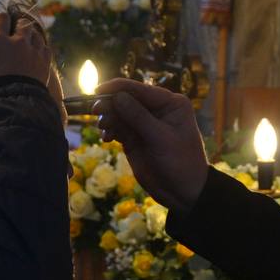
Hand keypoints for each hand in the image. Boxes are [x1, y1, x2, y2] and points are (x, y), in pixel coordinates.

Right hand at [0, 10, 50, 90]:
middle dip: (19, 26)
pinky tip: (36, 54)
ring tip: (26, 45)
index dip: (0, 20)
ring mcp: (34, 51)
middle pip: (23, 23)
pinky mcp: (45, 62)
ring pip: (36, 34)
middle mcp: (19, 41)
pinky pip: (46, 48)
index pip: (2, 17)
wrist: (11, 101)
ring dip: (31, 37)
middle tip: (15, 35)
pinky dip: (41, 49)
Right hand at [94, 80, 207, 211]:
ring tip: (105, 130)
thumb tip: (116, 96)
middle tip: (96, 112)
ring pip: (119, 113)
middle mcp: (156, 109)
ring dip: (108, 118)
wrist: (183, 191)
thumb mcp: (160, 138)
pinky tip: (107, 138)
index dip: (118, 88)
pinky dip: (109, 130)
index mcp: (170, 103)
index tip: (98, 90)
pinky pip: (117, 127)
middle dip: (110, 104)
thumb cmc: (180, 162)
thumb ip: (138, 117)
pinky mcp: (134, 138)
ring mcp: (143, 124)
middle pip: (126, 99)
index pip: (140, 89)